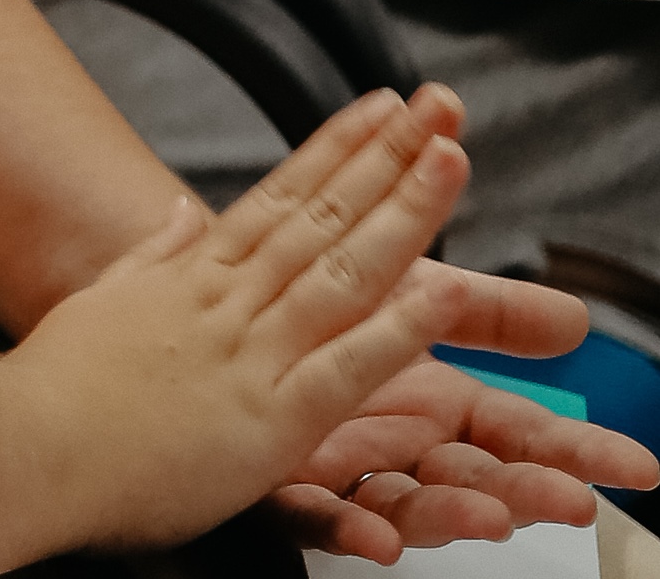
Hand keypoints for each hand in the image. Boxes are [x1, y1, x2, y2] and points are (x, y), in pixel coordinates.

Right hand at [1, 88, 474, 552]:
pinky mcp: (268, 421)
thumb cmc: (53, 391)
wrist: (21, 447)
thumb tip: (180, 211)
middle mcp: (228, 303)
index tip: (380, 108)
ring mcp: (250, 355)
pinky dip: (399, 328)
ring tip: (452, 160)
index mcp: (192, 280)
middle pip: (323, 217)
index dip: (336, 149)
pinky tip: (446, 291)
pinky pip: (347, 367)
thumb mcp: (99, 305)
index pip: (280, 197)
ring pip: (344, 273)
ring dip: (404, 213)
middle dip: (388, 157)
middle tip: (440, 104)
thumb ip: (148, 256)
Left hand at [274, 336, 655, 561]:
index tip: (634, 466)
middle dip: (525, 492)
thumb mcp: (408, 298)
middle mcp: (395, 444)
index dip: (574, 449)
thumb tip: (575, 319)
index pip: (519, 434)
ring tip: (490, 520)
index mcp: (433, 406)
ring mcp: (341, 469)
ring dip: (450, 518)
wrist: (216, 312)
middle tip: (575, 502)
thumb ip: (489, 313)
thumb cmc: (318, 311)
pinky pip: (313, 514)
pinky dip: (345, 527)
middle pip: (472, 478)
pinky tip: (374, 536)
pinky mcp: (276, 484)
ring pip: (405, 504)